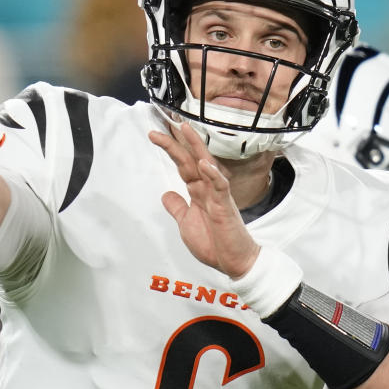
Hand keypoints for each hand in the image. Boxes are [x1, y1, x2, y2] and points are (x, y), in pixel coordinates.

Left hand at [149, 122, 258, 277]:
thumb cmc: (214, 243)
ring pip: (207, 165)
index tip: (155, 136)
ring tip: (185, 130)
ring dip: (197, 147)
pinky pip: (220, 187)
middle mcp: (208, 189)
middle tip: (162, 126)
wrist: (233, 261)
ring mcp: (218, 196)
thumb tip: (166, 194)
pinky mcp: (226, 206)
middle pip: (192, 159)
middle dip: (177, 142)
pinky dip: (213, 174)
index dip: (171, 150)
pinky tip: (205, 164)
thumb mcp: (186, 224)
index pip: (183, 165)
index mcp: (198, 192)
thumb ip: (178, 207)